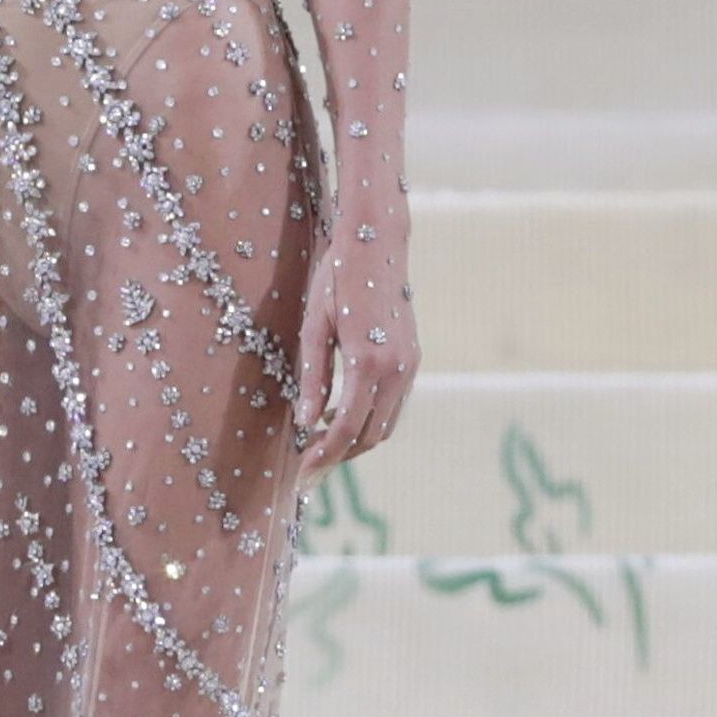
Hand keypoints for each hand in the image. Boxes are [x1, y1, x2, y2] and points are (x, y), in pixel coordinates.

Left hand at [293, 240, 419, 479]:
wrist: (376, 244)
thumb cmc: (337, 278)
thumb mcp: (314, 325)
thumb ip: (312, 376)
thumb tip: (305, 421)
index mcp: (368, 362)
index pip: (347, 428)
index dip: (324, 455)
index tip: (303, 472)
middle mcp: (397, 370)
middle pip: (370, 436)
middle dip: (339, 456)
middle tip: (309, 466)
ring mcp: (410, 366)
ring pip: (386, 425)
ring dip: (356, 441)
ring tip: (322, 442)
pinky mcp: (413, 359)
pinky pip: (394, 405)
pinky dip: (371, 419)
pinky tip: (343, 413)